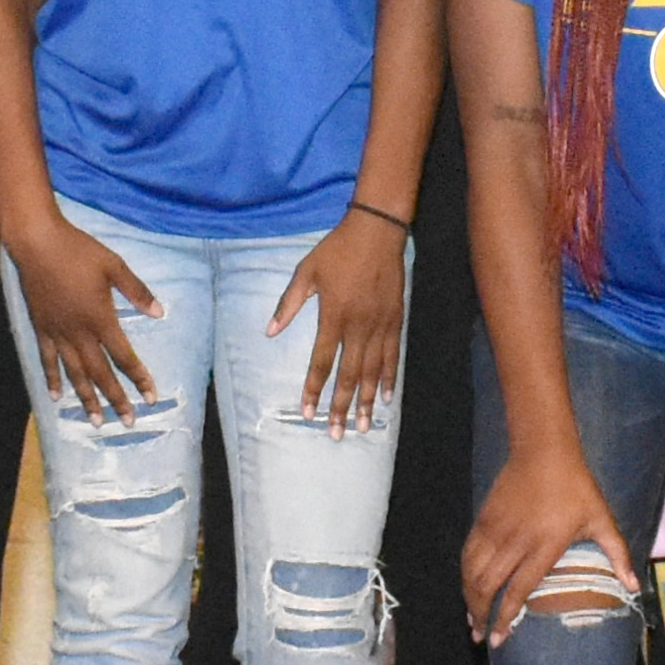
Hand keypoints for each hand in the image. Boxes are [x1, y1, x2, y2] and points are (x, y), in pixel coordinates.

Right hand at [4, 212, 164, 419]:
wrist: (38, 243)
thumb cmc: (79, 251)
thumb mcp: (115, 266)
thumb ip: (137, 291)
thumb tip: (160, 313)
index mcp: (101, 319)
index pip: (124, 357)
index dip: (139, 378)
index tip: (151, 397)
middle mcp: (80, 333)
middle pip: (101, 373)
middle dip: (116, 398)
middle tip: (128, 422)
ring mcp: (58, 333)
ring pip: (75, 373)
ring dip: (87, 399)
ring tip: (97, 421)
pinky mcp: (41, 328)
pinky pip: (48, 360)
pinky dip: (52, 379)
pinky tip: (56, 397)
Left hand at [271, 209, 409, 428]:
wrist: (377, 231)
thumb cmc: (337, 250)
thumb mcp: (306, 272)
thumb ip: (288, 304)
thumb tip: (269, 332)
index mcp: (333, 316)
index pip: (321, 362)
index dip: (313, 389)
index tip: (308, 412)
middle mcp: (357, 326)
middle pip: (348, 375)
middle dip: (342, 406)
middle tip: (338, 433)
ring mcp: (379, 325)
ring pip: (372, 371)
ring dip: (365, 400)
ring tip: (363, 426)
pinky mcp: (395, 320)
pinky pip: (392, 355)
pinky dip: (389, 378)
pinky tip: (385, 397)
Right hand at [460, 441, 634, 643]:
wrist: (544, 451)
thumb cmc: (576, 487)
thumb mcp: (601, 519)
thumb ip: (617, 554)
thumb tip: (633, 586)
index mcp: (545, 546)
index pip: (518, 590)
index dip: (505, 617)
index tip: (498, 638)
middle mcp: (516, 542)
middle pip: (488, 586)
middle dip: (480, 614)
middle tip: (479, 636)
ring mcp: (496, 530)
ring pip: (473, 571)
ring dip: (469, 597)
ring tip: (471, 617)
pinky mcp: (484, 519)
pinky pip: (468, 553)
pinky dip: (465, 574)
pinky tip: (468, 586)